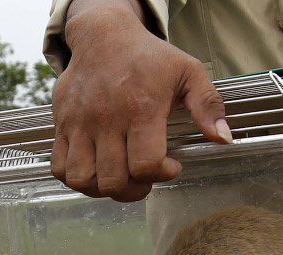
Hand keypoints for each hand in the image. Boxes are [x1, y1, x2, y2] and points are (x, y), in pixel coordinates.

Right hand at [51, 1, 231, 201]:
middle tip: (146, 176)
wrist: (103, 36)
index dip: (162, 175)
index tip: (171, 165)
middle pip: (114, 180)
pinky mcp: (62, 125)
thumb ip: (208, 105)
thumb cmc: (148, 57)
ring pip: (83, 180)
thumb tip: (223, 138)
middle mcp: (105, 118)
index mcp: (140, 107)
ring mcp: (79, 123)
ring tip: (121, 177)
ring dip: (105, 189)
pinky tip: (98, 170)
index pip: (146, 164)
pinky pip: (59, 168)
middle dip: (136, 189)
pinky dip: (78, 179)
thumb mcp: (188, 72)